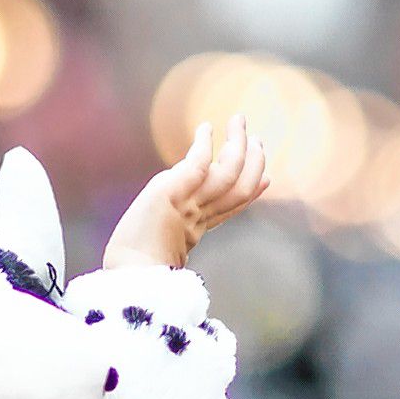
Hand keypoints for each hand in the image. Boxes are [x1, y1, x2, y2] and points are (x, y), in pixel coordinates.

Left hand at [102, 117, 270, 270]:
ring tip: (240, 121)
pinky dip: (204, 144)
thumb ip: (166, 234)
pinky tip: (205, 128)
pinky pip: (198, 163)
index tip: (267, 179)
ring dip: (238, 144)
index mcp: (193, 232)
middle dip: (253, 163)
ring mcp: (188, 204)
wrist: (132, 277)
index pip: (230, 208)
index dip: (251, 193)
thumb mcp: (152, 249)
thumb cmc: (132, 271)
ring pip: (228, 172)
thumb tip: (173, 236)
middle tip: (259, 140)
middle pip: (238, 188)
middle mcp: (197, 217)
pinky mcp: (174, 192)